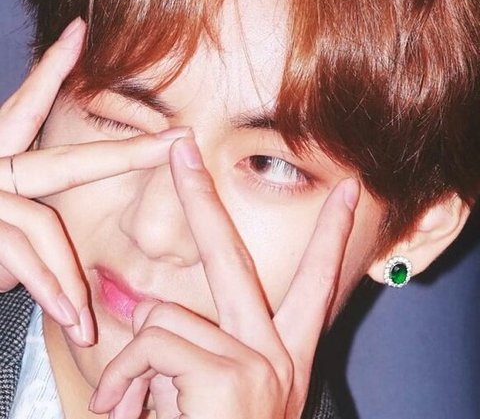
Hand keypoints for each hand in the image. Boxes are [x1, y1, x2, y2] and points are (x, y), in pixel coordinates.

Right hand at [0, 18, 188, 345]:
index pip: (25, 106)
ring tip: (87, 327)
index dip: (52, 70)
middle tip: (179, 140)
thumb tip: (41, 268)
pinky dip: (47, 289)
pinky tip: (72, 320)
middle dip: (130, 155)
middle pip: (68, 161)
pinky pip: (19, 256)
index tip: (80, 34)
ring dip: (67, 279)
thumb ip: (19, 234)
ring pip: (41, 226)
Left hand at [90, 137, 358, 418]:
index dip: (331, 232)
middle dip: (202, 195)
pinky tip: (129, 412)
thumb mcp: (217, 392)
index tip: (346, 190)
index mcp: (282, 351)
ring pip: (167, 315)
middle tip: (182, 148)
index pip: (313, 277)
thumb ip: (194, 344)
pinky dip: (125, 379)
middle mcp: (276, 350)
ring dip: (139, 362)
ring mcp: (256, 361)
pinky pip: (154, 342)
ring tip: (137, 405)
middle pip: (231, 253)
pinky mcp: (230, 373)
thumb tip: (149, 310)